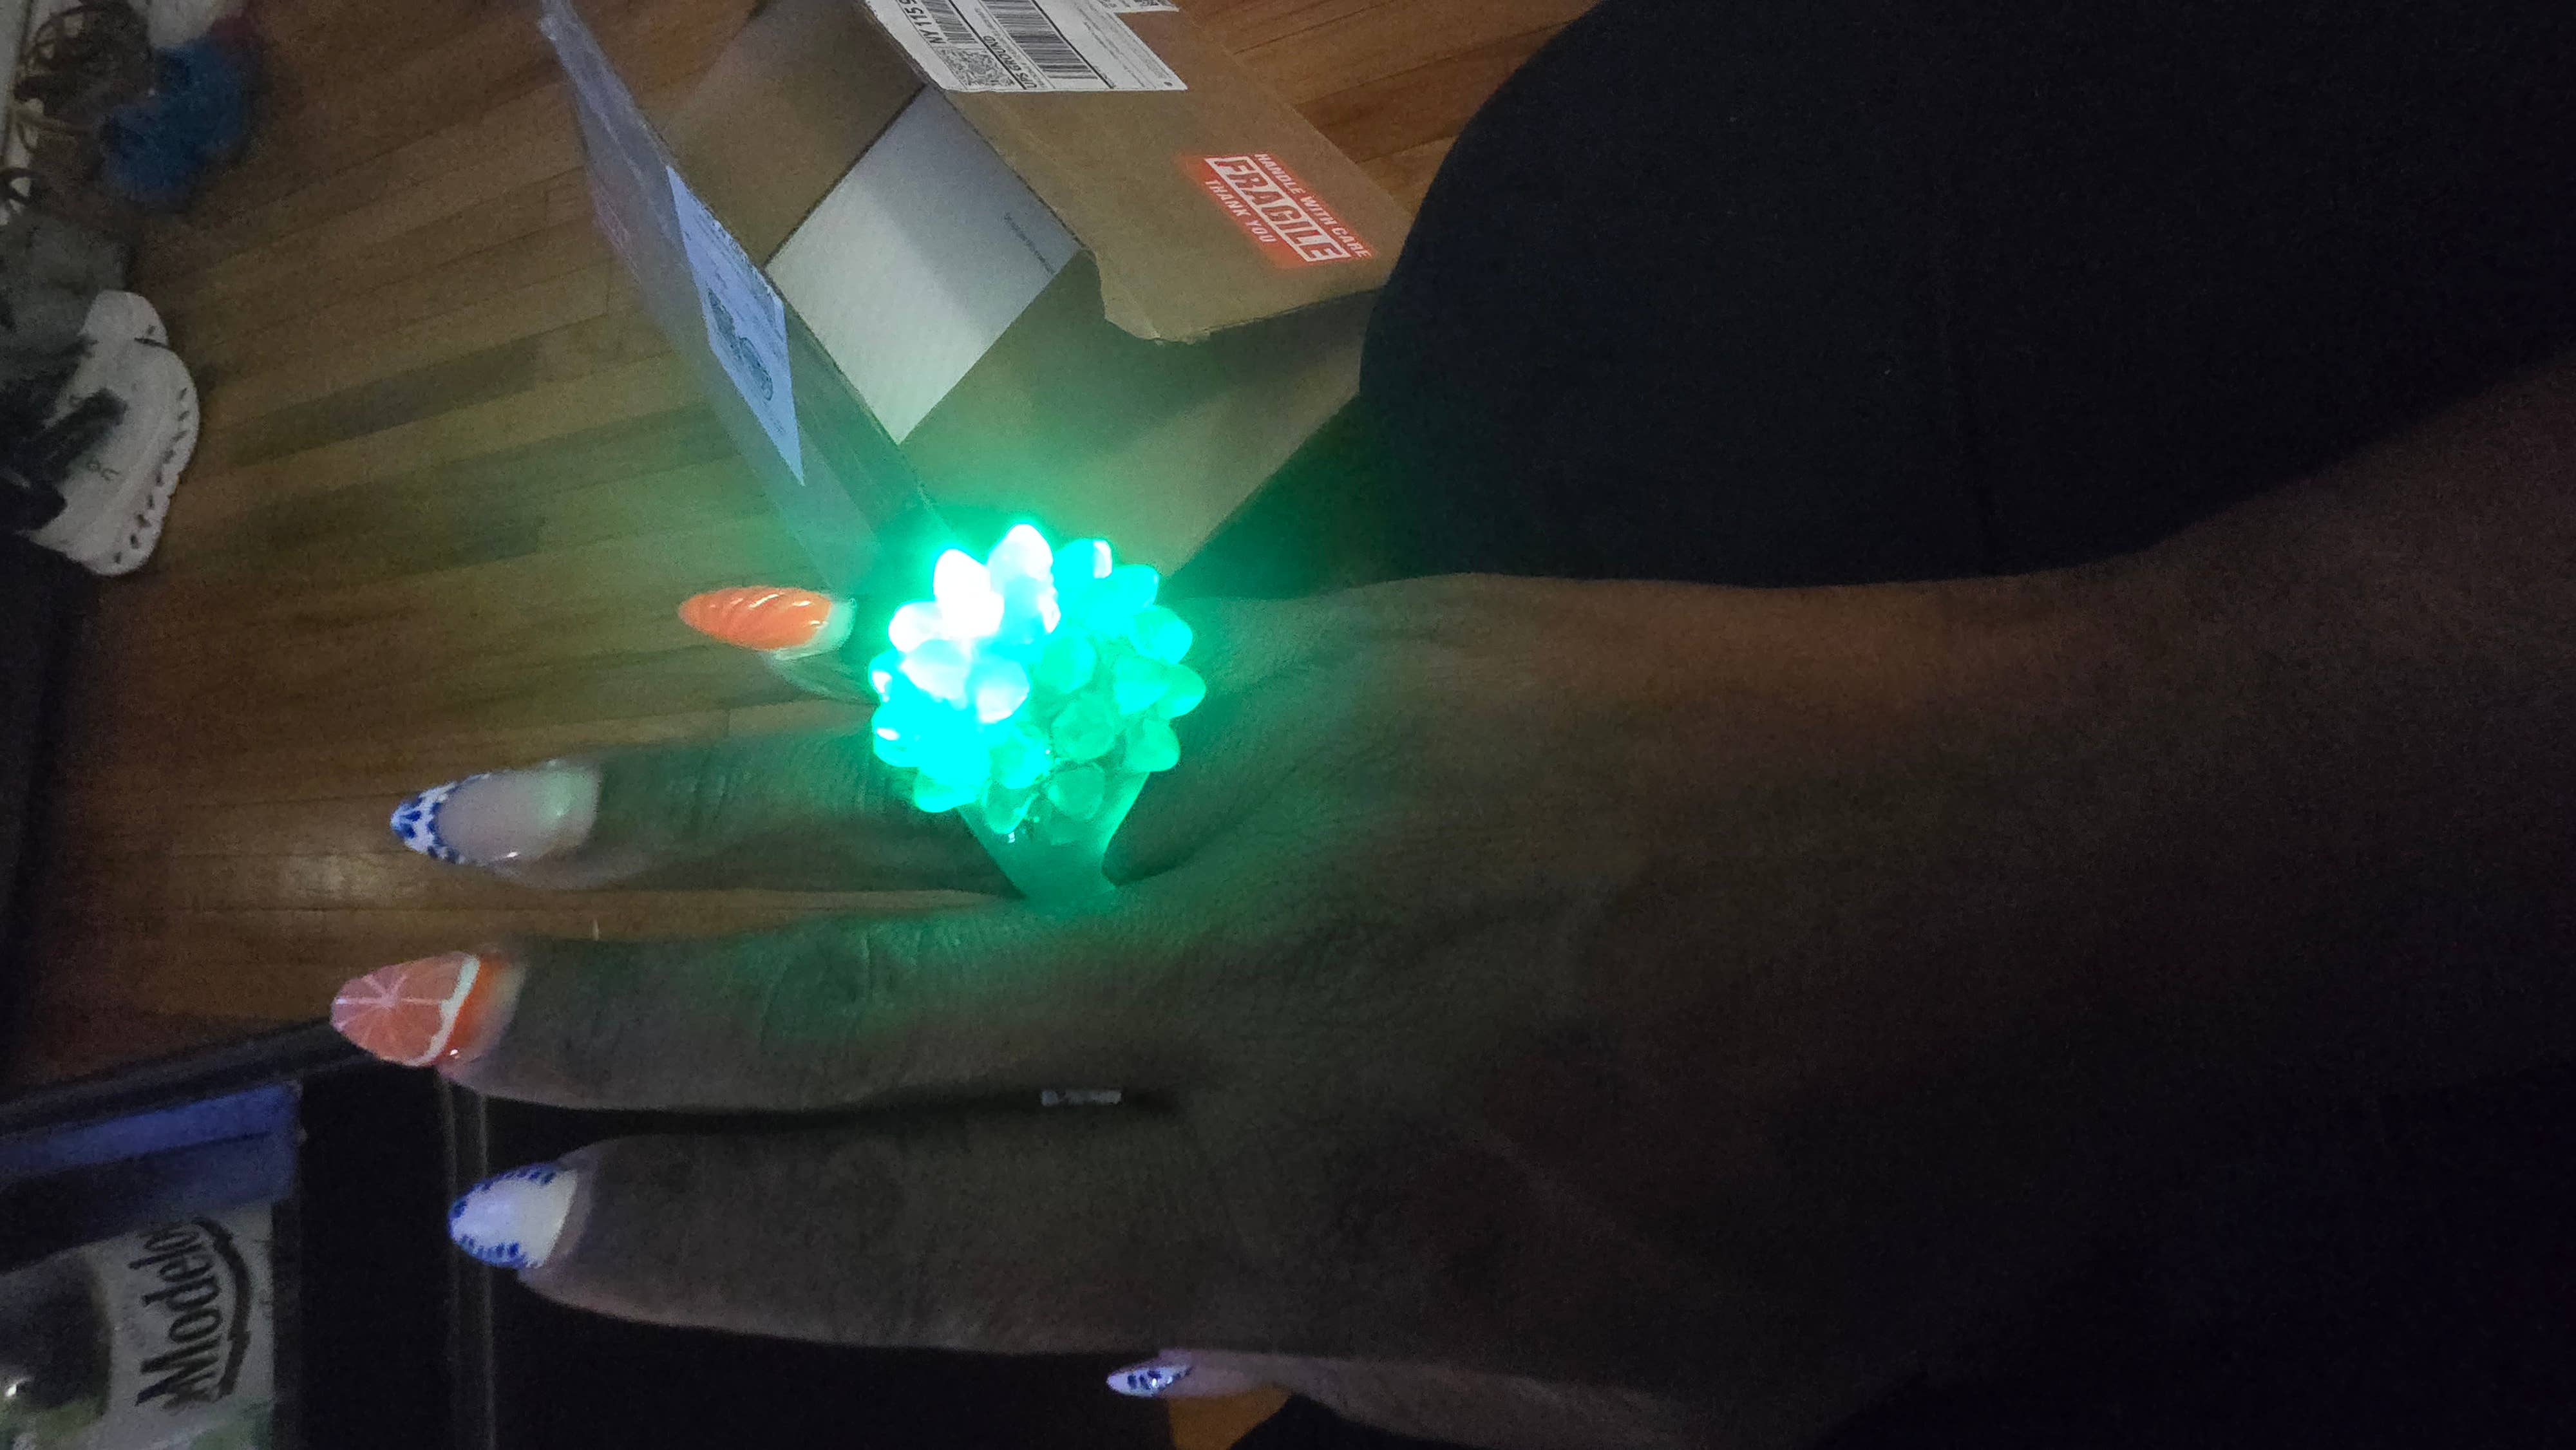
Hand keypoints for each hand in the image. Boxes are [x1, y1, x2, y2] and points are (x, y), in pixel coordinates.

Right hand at [343, 570, 2170, 1448]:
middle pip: (860, 1005)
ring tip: (470, 811)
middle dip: (599, 1027)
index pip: (930, 1233)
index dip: (703, 1239)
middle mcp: (1256, 987)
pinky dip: (894, 682)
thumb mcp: (1648, 1395)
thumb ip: (1377, 1388)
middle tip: (384, 1014)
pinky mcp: (1356, 646)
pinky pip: (1077, 673)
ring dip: (675, 808)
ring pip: (923, 798)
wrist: (2070, 847)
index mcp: (1325, 1217)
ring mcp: (1292, 781)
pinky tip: (760, 667)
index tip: (517, 1228)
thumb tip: (1153, 1377)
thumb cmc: (1886, 1169)